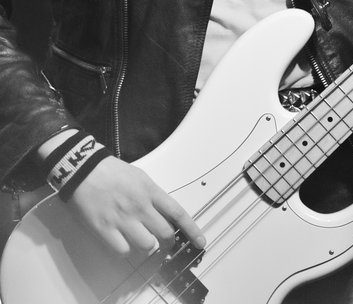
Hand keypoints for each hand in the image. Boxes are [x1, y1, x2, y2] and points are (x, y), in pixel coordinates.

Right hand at [66, 155, 205, 256]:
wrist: (83, 169)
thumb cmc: (112, 171)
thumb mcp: (139, 177)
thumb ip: (152, 196)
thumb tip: (163, 214)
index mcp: (150, 191)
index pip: (177, 213)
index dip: (192, 230)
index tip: (201, 242)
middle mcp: (140, 206)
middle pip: (165, 233)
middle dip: (167, 241)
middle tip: (163, 242)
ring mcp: (123, 219)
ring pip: (147, 245)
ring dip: (146, 246)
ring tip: (139, 239)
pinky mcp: (105, 229)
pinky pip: (123, 251)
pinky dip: (125, 250)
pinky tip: (121, 241)